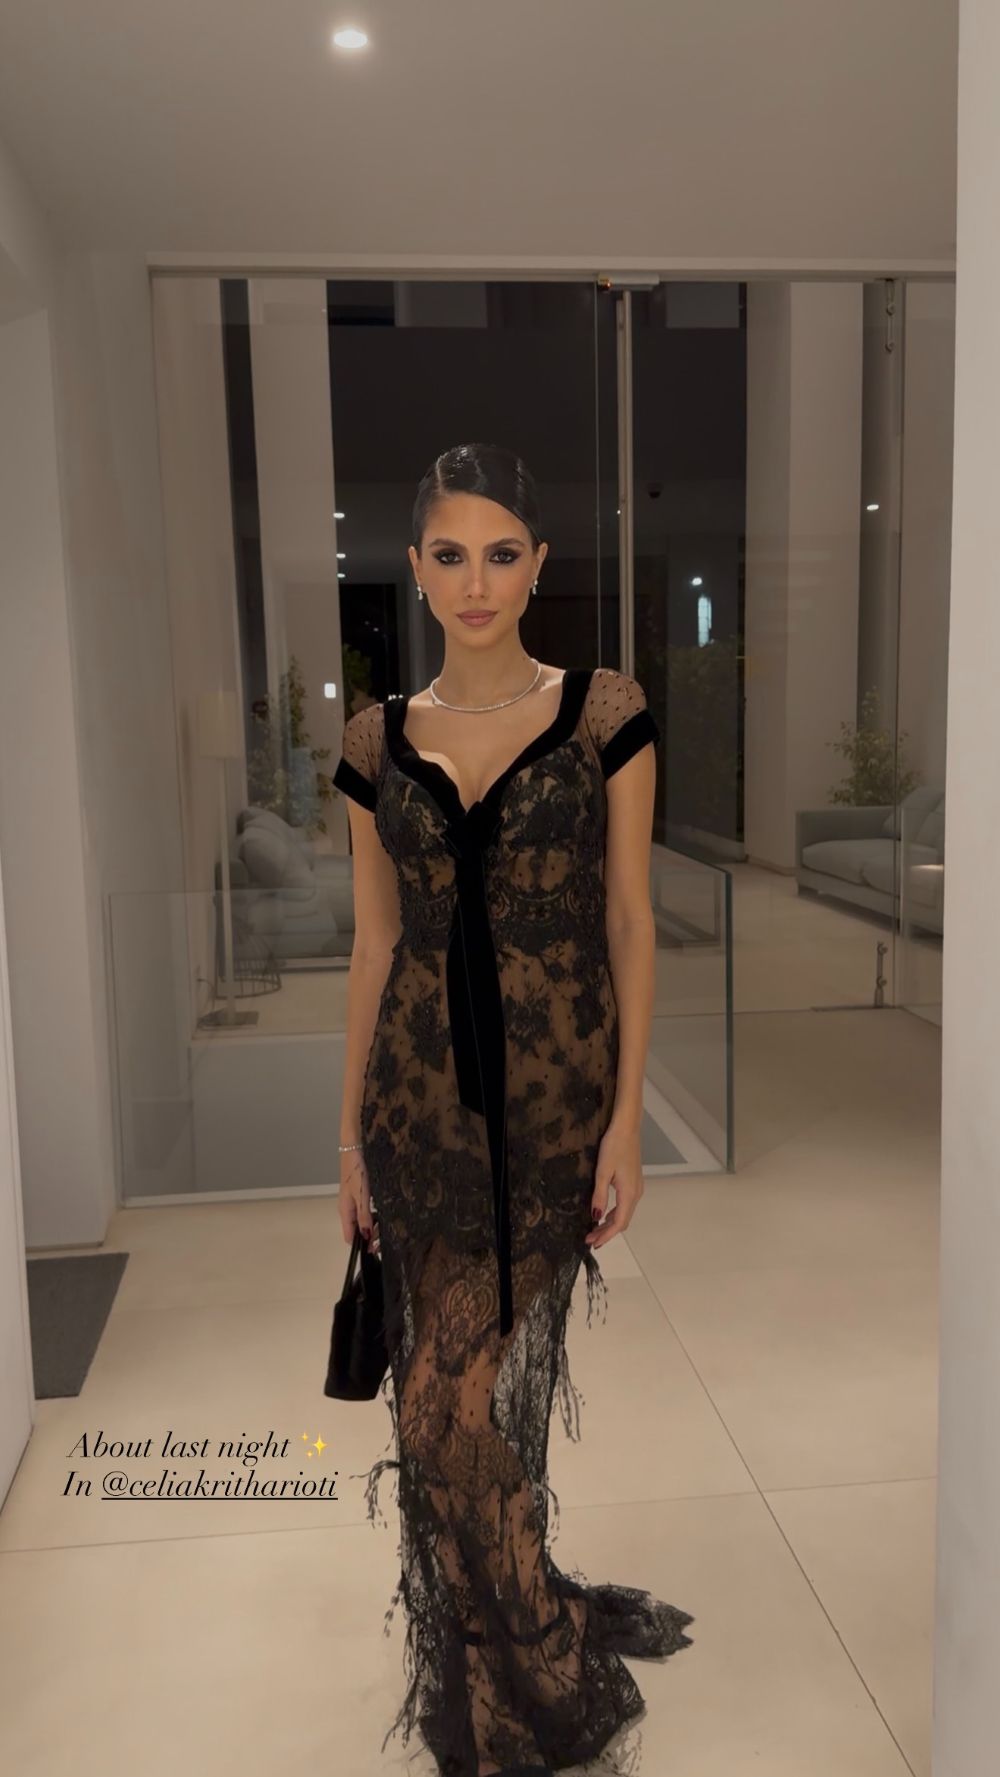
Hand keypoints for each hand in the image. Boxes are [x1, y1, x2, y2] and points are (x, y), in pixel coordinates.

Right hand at [339, 1150, 378, 1252]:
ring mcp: (354, 1199)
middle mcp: (348, 1207)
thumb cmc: (357, 1170)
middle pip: (357, 1229)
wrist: (356, 1146)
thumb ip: (364, 1216)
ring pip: (363, 1220)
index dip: (361, 1246)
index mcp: (345, 1210)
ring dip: (374, 1225)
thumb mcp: (362, 1194)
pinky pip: (367, 1209)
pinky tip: (386, 1212)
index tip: (375, 1251)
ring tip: (389, 1228)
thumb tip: (366, 1237)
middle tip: (387, 1240)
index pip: (349, 1236)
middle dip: (370, 1237)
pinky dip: (375, 1214)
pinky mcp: (361, 1191)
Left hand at [586, 1122, 643, 1248]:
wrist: (627, 1128)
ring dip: (610, 1223)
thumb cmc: (613, 1147)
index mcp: (629, 1194)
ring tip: (595, 1229)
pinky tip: (604, 1212)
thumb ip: (599, 1195)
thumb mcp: (602, 1172)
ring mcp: (637, 1188)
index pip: (618, 1223)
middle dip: (607, 1232)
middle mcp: (636, 1194)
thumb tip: (595, 1216)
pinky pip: (625, 1205)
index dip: (606, 1235)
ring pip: (625, 1213)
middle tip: (590, 1239)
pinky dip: (615, 1213)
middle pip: (623, 1221)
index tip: (592, 1243)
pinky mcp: (634, 1182)